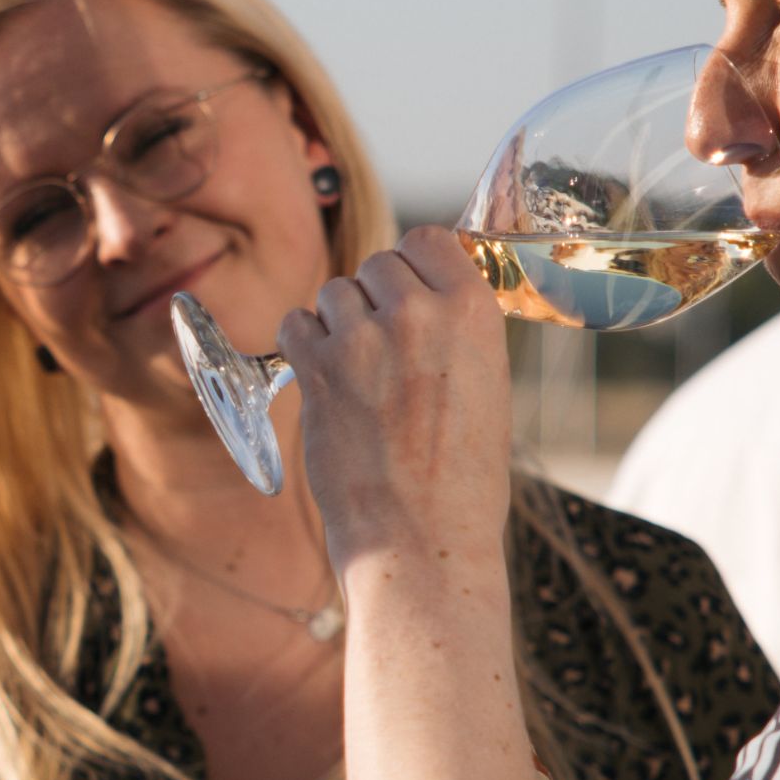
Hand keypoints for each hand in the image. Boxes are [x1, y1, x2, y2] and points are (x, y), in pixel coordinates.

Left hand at [276, 226, 513, 579]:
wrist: (423, 539)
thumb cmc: (462, 479)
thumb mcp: (485, 385)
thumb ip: (451, 331)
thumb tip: (417, 299)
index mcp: (473, 310)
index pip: (428, 239)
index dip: (414, 264)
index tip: (410, 290)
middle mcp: (417, 313)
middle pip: (377, 263)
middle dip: (374, 297)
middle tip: (381, 345)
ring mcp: (362, 338)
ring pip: (334, 293)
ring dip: (338, 323)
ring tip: (358, 374)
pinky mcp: (317, 369)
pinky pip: (294, 323)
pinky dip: (303, 345)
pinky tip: (323, 380)